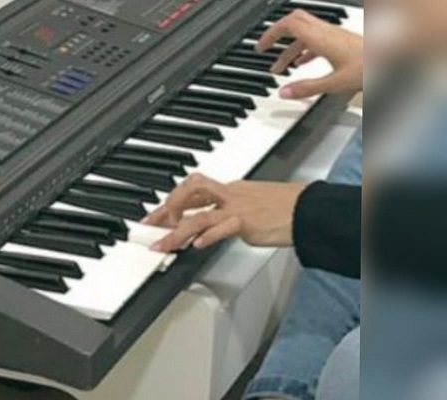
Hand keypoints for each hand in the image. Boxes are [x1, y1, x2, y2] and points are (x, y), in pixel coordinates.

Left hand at [141, 174, 306, 251]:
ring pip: (197, 216)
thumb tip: (213, 227)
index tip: (156, 216)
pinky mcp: (245, 222)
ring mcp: (235, 208)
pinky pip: (222, 227)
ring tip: (163, 246)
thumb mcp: (249, 206)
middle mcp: (228, 195)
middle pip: (187, 194)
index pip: (191, 191)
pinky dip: (208, 235)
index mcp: (228, 190)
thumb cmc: (284, 209)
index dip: (170, 203)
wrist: (307, 209)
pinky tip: (197, 244)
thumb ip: (228, 214)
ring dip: (176, 233)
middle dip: (165, 211)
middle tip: (150, 227)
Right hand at [257, 9, 363, 98]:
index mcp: (320, 38)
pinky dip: (303, 50)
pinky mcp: (340, 42)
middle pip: (294, 22)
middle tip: (264, 48)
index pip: (288, 24)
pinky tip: (302, 64)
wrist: (394, 59)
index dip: (271, 33)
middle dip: (276, 35)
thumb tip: (282, 93)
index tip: (260, 46)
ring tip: (280, 67)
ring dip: (289, 48)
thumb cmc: (370, 67)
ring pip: (304, 33)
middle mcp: (326, 33)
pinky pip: (315, 39)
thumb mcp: (334, 83)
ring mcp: (334, 36)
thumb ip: (306, 88)